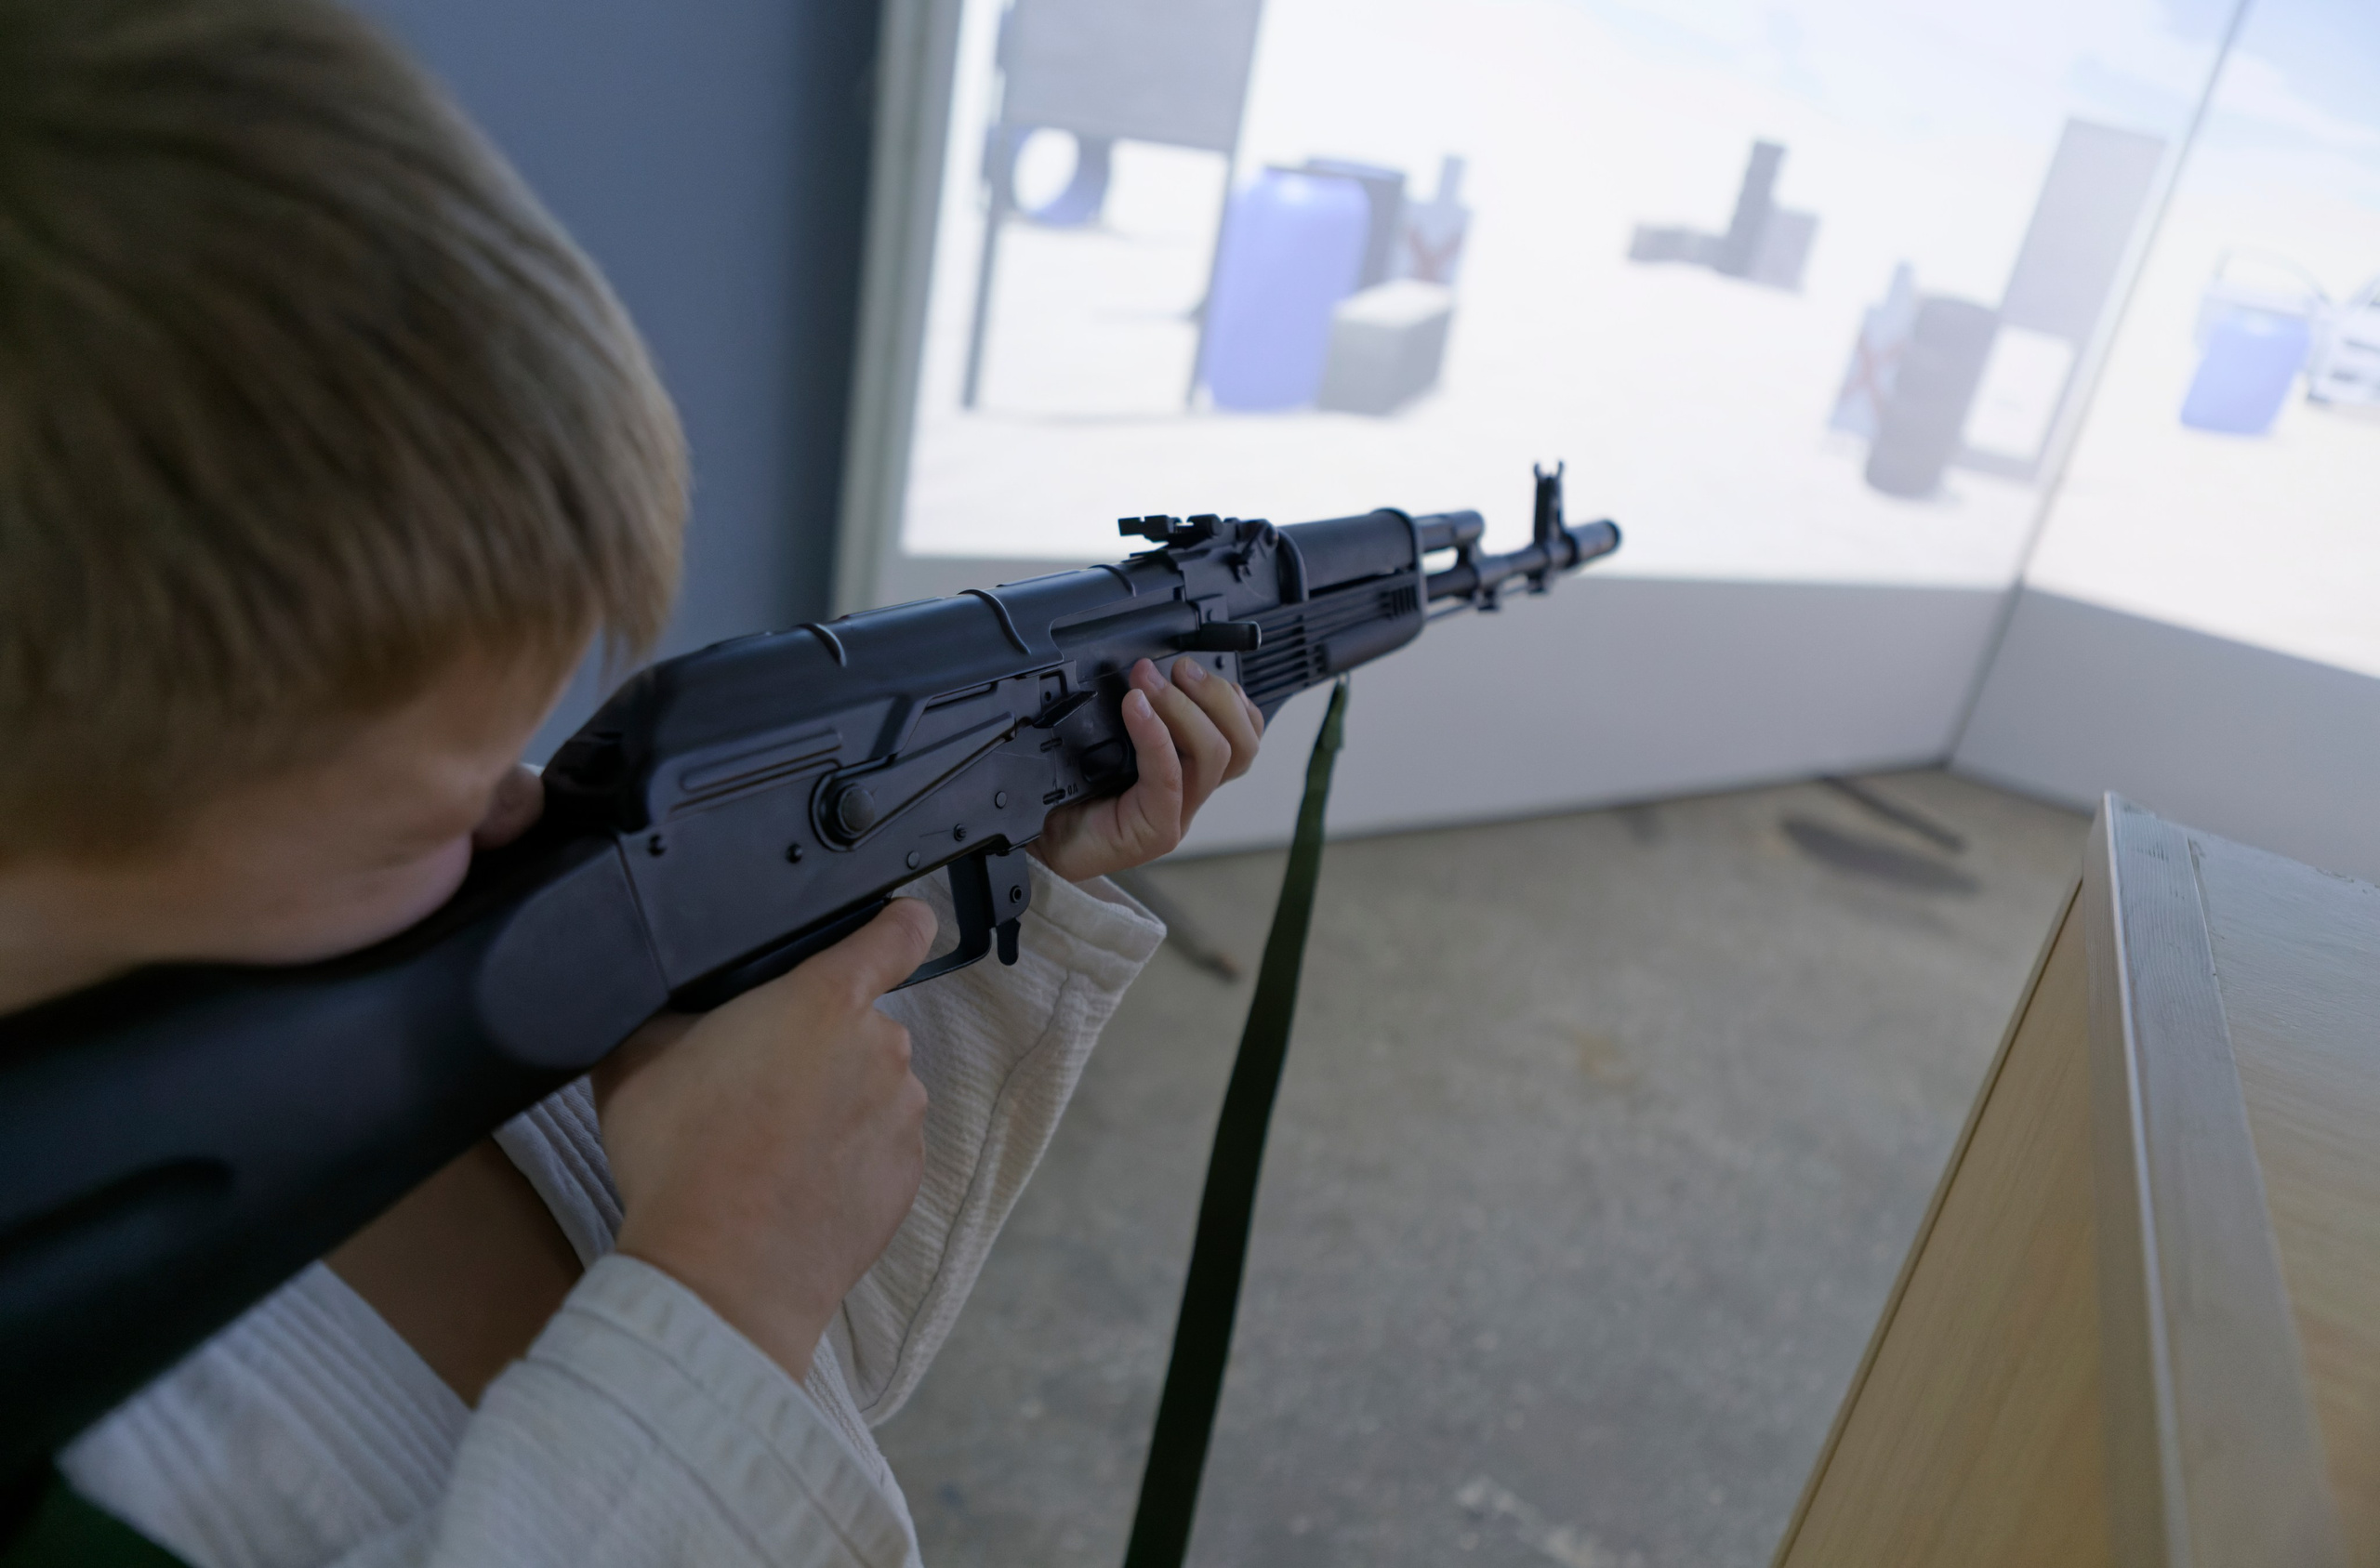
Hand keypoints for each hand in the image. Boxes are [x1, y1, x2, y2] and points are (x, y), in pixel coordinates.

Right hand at [593, 899, 938, 1378]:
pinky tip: (794, 1186)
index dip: (896, 925)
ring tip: (766, 1149)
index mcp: (826, 1000)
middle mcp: (881, 1049)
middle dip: (815, 1046)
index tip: (890, 929)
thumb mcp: (637, 1057)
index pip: (897, 933)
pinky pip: (878, 1150)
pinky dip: (847, 1161)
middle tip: (754, 1088)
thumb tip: (668, 1003)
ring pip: (868, 1091)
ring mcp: (902, 1117)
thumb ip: (672, 1011)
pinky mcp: (907, 1177)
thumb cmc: (682, 1157)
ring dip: (832, 1107)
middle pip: (858, 1026)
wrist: (722, 1272)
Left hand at [1032, 658, 1264, 881]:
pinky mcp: (1153, 831)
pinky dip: (1155, 735)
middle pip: (1241, 746)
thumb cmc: (1067, 793)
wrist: (1036, 842)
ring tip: (1147, 682)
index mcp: (1188, 771)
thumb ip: (1137, 710)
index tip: (1194, 666)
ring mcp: (1176, 816)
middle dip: (1216, 695)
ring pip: (1213, 757)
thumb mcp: (1108, 739)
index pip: (1242, 736)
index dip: (1233, 698)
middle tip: (1179, 667)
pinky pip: (1168, 777)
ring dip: (1183, 707)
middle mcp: (1189, 794)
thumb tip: (1146, 664)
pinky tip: (1135, 707)